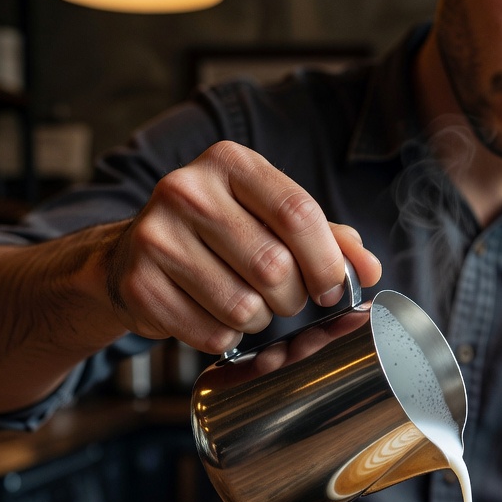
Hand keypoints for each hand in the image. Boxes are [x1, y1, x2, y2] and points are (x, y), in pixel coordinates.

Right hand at [102, 140, 381, 352]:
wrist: (132, 253)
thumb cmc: (220, 236)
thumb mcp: (270, 218)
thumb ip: (325, 237)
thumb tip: (369, 268)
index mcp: (229, 162)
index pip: (298, 213)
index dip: (327, 262)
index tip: (332, 289)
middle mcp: (186, 189)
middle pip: (273, 266)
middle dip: (292, 298)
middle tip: (285, 301)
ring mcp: (155, 236)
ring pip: (243, 306)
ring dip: (258, 321)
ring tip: (246, 307)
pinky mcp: (137, 283)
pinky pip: (209, 333)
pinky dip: (224, 338)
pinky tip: (213, 317)